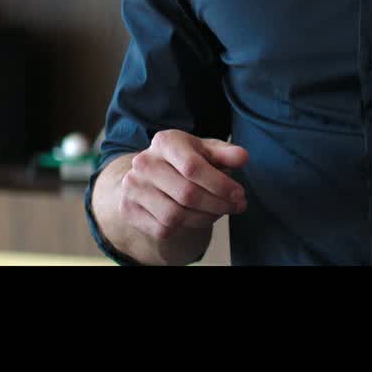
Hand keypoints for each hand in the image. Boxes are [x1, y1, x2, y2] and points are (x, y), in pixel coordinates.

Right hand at [100, 129, 248, 263]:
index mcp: (164, 142)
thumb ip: (225, 154)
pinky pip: (163, 229)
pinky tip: (197, 218)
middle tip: (237, 207)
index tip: (239, 194)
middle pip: (187, 194)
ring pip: (175, 215)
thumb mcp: (206, 151)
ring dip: (205, 218)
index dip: (220, 184)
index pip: (193, 167)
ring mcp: (133, 187)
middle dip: (218, 204)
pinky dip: (185, 228)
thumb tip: (242, 157)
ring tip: (219, 212)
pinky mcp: (128, 209)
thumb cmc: (185, 160)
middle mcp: (144, 162)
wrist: (149, 175)